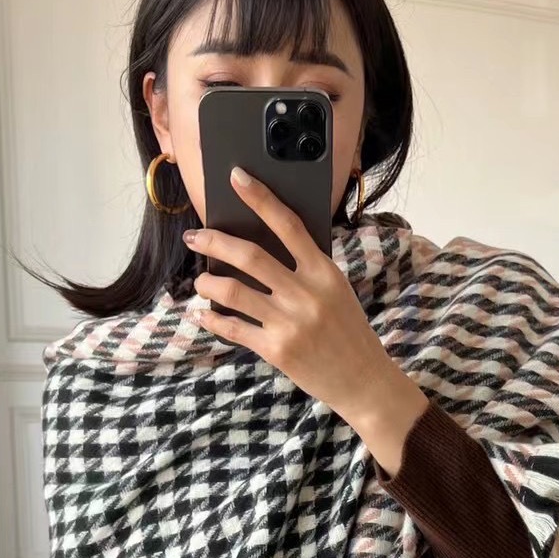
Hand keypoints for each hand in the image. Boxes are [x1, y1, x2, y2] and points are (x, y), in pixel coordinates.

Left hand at [185, 167, 423, 438]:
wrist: (363, 380)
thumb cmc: (348, 332)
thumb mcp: (336, 292)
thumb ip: (305, 270)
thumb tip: (257, 251)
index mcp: (324, 272)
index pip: (288, 225)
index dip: (260, 198)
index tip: (236, 177)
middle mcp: (306, 293)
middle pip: (249, 255)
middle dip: (214, 242)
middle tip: (194, 238)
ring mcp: (290, 323)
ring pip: (232, 292)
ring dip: (208, 284)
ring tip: (202, 283)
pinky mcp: (276, 350)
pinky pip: (233, 328)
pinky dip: (213, 320)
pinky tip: (204, 315)